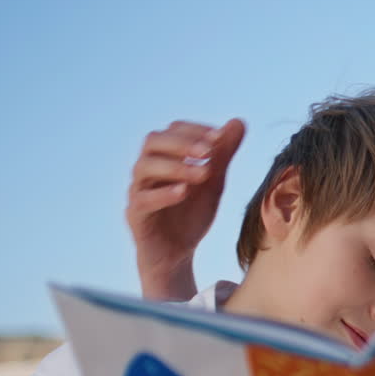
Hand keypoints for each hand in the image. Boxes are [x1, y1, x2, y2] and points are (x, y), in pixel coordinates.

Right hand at [126, 118, 244, 299]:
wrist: (177, 253)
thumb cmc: (191, 213)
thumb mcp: (213, 182)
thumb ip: (223, 153)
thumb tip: (238, 121)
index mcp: (164, 157)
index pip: (172, 130)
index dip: (195, 130)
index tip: (220, 136)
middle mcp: (147, 169)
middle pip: (152, 142)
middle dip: (182, 142)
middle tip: (209, 151)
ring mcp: (138, 191)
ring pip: (145, 167)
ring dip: (176, 166)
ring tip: (205, 173)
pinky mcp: (136, 215)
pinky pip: (142, 199)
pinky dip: (163, 193)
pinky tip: (185, 192)